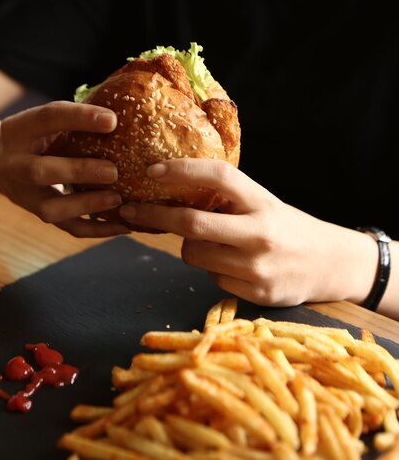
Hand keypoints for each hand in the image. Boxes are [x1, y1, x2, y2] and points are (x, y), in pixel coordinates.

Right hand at [0, 101, 129, 237]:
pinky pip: (67, 228)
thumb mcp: (47, 121)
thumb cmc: (39, 135)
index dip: (79, 118)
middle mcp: (14, 164)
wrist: (3, 162)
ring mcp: (24, 194)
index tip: (112, 120)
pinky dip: (96, 230)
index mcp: (19, 129)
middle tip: (112, 171)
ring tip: (118, 199)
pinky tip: (123, 225)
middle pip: (40, 172)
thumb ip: (75, 117)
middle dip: (78, 172)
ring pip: (50, 208)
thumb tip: (125, 112)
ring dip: (87, 205)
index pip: (47, 118)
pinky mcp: (39, 214)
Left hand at [118, 158, 377, 306]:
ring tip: (210, 241)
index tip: (153, 170)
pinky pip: (211, 276)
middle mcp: (260, 232)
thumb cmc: (287, 226)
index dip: (182, 170)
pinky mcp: (255, 292)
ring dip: (189, 245)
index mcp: (262, 201)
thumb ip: (227, 200)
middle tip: (131, 210)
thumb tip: (173, 193)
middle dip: (155, 216)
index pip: (218, 176)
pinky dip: (211, 267)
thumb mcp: (263, 203)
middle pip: (192, 223)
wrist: (330, 263)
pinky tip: (232, 263)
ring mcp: (257, 265)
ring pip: (194, 254)